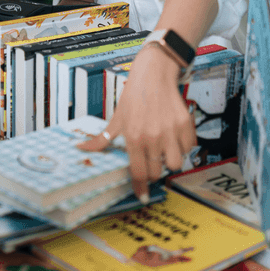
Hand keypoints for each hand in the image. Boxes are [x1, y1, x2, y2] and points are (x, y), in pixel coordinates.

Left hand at [78, 45, 195, 201]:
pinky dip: (182, 146)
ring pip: (176, 163)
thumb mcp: (116, 118)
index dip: (140, 187)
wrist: (154, 74)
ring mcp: (171, 131)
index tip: (142, 196)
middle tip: (150, 159)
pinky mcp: (185, 125)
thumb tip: (81, 149)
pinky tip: (172, 135)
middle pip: (158, 172)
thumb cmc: (134, 96)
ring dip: (169, 159)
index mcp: (134, 137)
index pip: (139, 172)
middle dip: (154, 170)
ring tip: (162, 147)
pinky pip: (188, 147)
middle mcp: (153, 137)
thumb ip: (101, 139)